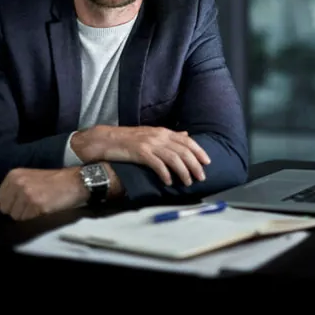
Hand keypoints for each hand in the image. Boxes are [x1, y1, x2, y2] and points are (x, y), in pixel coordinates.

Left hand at [0, 167, 88, 220]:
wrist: (74, 181)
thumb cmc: (52, 181)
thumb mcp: (28, 179)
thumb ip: (9, 191)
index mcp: (13, 175)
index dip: (11, 203)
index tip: (24, 199)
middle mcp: (17, 183)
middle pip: (5, 209)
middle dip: (17, 210)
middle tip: (32, 202)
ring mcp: (26, 194)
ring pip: (15, 216)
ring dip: (26, 214)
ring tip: (39, 204)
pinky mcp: (36, 205)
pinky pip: (26, 219)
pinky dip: (34, 216)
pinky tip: (44, 207)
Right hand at [70, 126, 209, 186]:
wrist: (106, 139)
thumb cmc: (129, 139)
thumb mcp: (152, 134)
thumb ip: (170, 136)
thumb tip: (186, 135)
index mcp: (163, 131)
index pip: (187, 140)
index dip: (199, 151)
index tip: (207, 162)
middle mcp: (158, 136)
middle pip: (183, 150)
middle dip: (194, 165)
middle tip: (201, 177)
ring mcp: (149, 144)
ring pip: (173, 158)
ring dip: (183, 172)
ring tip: (188, 183)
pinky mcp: (140, 153)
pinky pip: (157, 164)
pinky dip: (165, 174)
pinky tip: (169, 182)